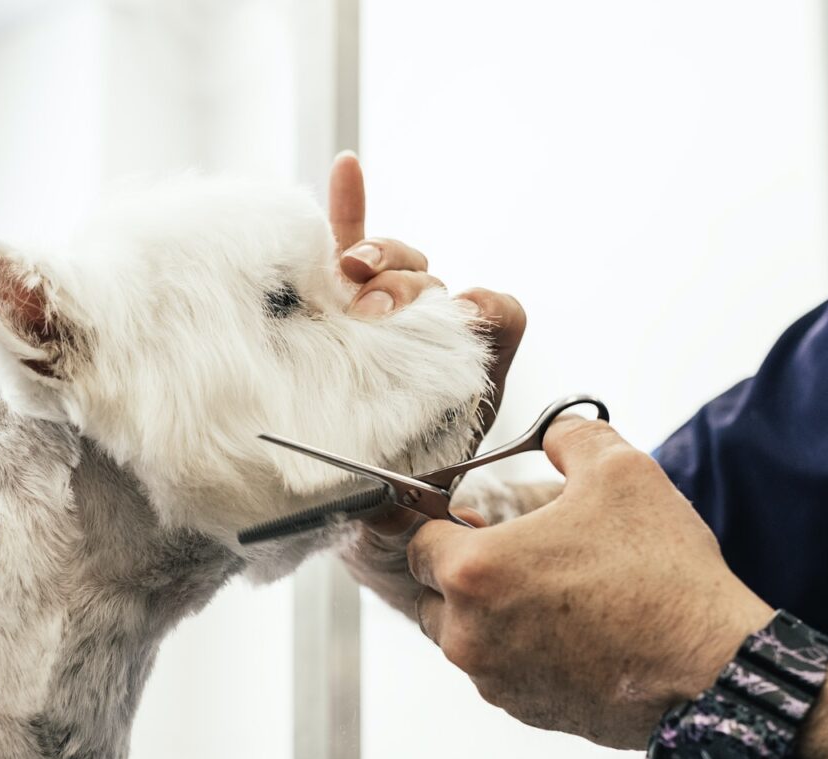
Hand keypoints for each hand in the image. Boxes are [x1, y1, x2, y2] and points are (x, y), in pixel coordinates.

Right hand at [327, 152, 527, 607]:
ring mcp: (380, 322)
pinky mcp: (333, 311)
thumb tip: (410, 493)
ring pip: (394, 264)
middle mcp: (428, 342)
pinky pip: (345, 249)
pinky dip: (349, 210)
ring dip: (379, 257)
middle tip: (378, 313)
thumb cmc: (394, 521)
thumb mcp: (417, 519)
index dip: (476, 308)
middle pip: (434, 284)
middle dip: (410, 288)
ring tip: (353, 274)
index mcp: (465, 378)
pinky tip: (348, 169)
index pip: (494, 314)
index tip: (452, 316)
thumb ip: (420, 507)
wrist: (352, 521)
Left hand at [407, 417, 774, 749]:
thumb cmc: (663, 574)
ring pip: (461, 636)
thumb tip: (555, 432)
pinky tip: (570, 632)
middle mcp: (467, 633)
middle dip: (461, 571)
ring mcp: (492, 679)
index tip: (476, 518)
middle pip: (430, 592)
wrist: (710, 670)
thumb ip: (571, 438)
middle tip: (518, 553)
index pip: (416, 540)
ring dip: (487, 613)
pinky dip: (519, 650)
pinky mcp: (522, 711)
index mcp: (473, 571)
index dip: (443, 522)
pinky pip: (499, 672)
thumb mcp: (622, 472)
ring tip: (549, 591)